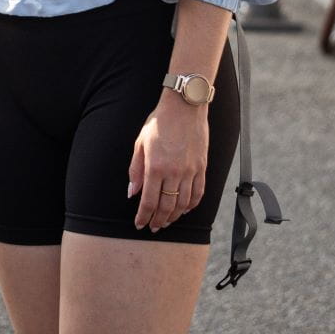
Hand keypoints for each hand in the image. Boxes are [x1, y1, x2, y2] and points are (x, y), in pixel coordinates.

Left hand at [128, 96, 208, 230]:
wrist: (185, 106)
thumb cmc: (160, 122)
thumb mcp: (140, 142)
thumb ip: (135, 169)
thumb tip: (131, 192)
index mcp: (155, 167)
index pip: (149, 201)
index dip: (143, 216)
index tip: (140, 224)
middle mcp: (174, 172)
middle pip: (166, 207)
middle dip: (158, 221)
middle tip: (153, 227)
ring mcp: (190, 171)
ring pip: (183, 204)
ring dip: (174, 217)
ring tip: (166, 221)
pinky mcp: (202, 168)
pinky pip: (199, 193)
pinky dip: (192, 206)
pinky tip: (185, 210)